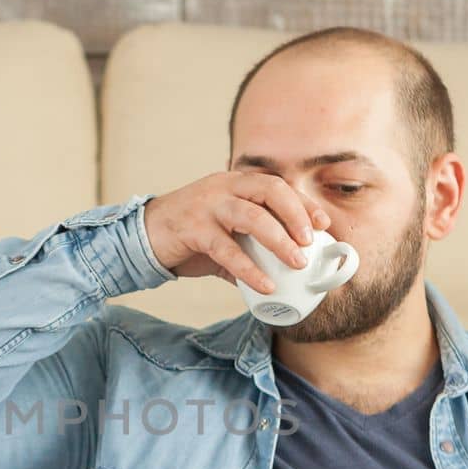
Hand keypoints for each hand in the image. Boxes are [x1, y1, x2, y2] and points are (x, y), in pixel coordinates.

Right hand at [143, 172, 331, 293]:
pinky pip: (226, 249)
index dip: (303, 203)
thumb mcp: (223, 233)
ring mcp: (207, 206)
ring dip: (278, 240)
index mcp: (235, 183)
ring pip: (251, 216)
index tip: (323, 223)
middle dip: (296, 214)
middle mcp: (224, 187)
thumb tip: (280, 277)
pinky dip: (249, 269)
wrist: (144, 234)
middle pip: (269, 190)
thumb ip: (249, 248)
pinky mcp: (192, 229)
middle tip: (310, 241)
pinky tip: (265, 285)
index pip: (277, 185)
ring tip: (296, 262)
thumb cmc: (190, 234)